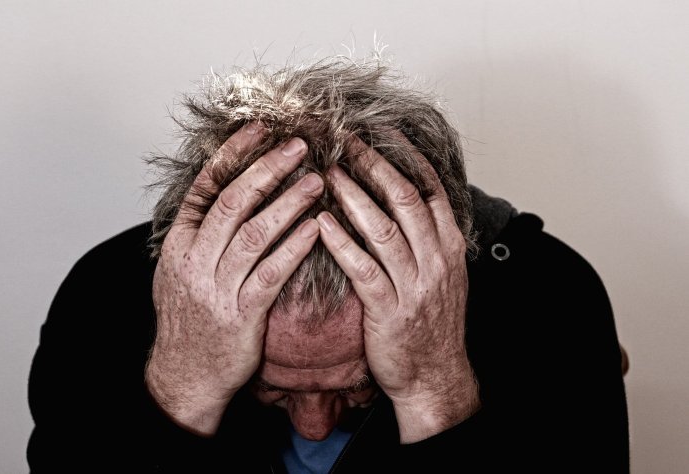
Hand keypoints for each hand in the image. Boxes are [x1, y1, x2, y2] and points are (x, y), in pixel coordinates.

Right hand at [145, 123, 322, 435]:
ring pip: (255, 234)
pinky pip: (272, 273)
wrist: (185, 374)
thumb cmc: (190, 320)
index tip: (259, 128)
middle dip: (267, 169)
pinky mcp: (242, 314)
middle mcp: (194, 260)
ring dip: (288, 203)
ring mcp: (216, 287)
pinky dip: (295, 247)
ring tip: (317, 181)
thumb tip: (220, 191)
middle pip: (233, 202)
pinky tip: (317, 227)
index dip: (233, 154)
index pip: (205, 186)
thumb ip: (198, 233)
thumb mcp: (178, 271)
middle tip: (299, 146)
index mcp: (179, 244)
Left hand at [317, 136, 479, 442]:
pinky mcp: (388, 309)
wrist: (434, 374)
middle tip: (346, 140)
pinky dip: (341, 242)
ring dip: (353, 196)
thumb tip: (404, 196)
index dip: (406, 156)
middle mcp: (436, 260)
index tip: (382, 131)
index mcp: (449, 246)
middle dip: (375, 165)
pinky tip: (320, 222)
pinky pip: (363, 269)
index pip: (431, 189)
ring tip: (327, 172)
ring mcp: (414, 284)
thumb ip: (427, 236)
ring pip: (384, 228)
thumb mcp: (442, 274)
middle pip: (406, 199)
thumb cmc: (430, 322)